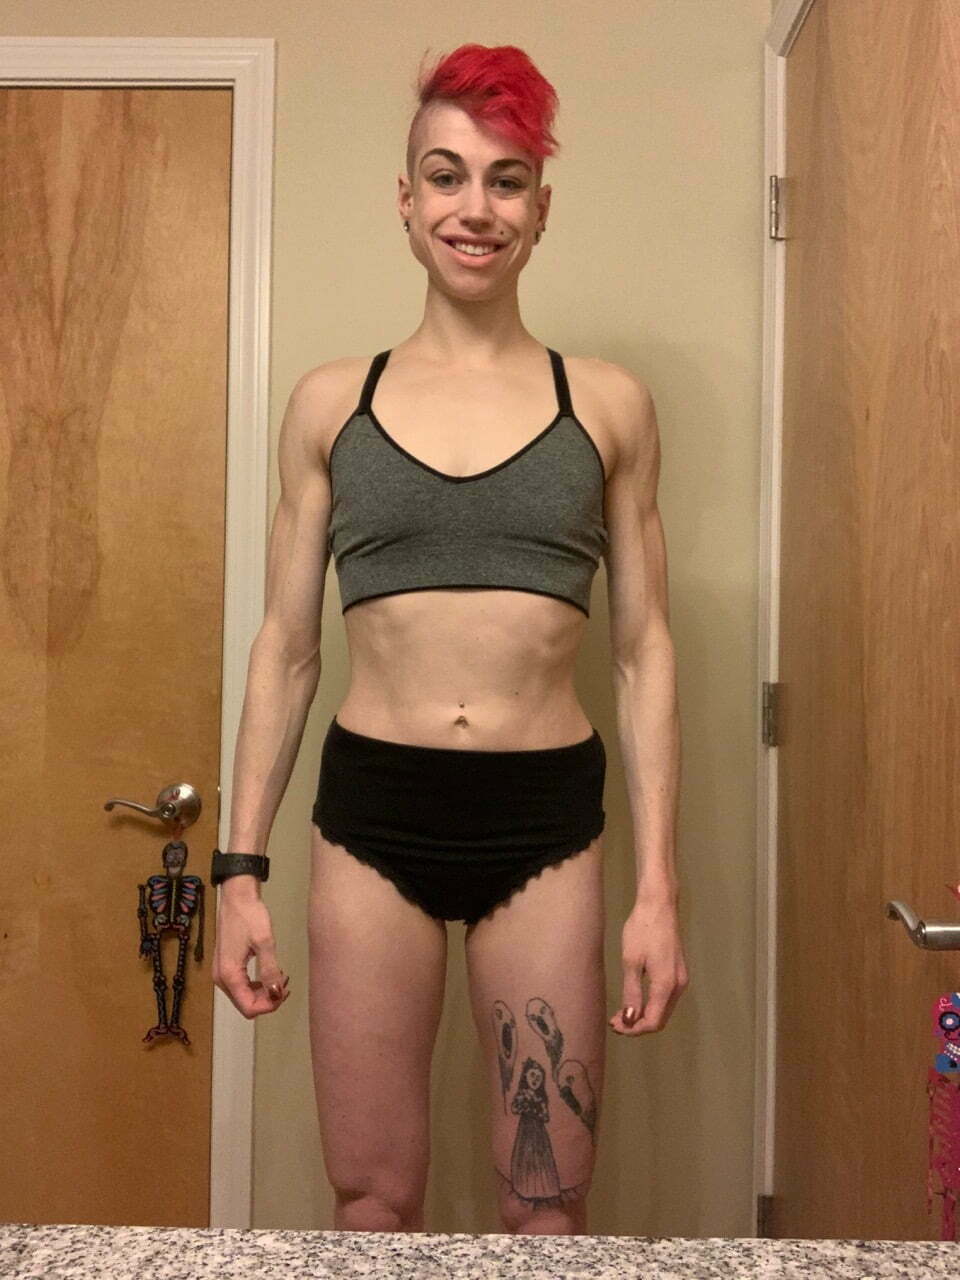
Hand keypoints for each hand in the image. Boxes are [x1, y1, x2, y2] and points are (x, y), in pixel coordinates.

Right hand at [212, 880, 290, 1017]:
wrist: (237, 897)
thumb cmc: (250, 916)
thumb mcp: (264, 942)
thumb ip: (270, 970)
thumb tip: (276, 993)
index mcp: (229, 975)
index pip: (248, 1008)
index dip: (269, 1006)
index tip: (284, 991)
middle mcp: (221, 978)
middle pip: (245, 1004)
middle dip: (267, 999)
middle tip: (285, 984)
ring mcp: (222, 972)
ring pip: (244, 997)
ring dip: (263, 992)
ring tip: (281, 977)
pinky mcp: (226, 966)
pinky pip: (242, 986)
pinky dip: (257, 985)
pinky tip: (270, 973)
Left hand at [609, 894, 687, 1035]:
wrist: (659, 905)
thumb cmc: (642, 930)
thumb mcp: (631, 961)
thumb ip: (631, 993)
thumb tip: (629, 1019)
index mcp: (666, 985)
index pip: (652, 1021)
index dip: (633, 1029)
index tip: (614, 1025)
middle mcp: (678, 986)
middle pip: (660, 1018)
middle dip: (637, 1025)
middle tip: (614, 1022)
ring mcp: (681, 979)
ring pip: (663, 1009)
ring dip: (644, 1015)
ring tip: (621, 1013)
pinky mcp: (678, 972)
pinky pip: (665, 998)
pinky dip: (651, 1004)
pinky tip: (636, 1000)